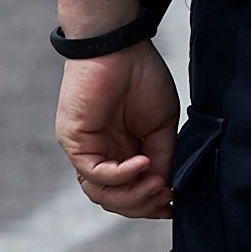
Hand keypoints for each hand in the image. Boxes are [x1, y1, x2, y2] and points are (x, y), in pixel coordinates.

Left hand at [55, 43, 178, 218]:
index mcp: (124, 154)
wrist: (120, 47)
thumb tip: (167, 189)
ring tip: (157, 184)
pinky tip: (143, 164)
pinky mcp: (75, 143)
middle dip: (144, 204)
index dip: (153, 204)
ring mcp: (87, 152)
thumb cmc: (143, 77)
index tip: (175, 204)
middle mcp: (104, 157)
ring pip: (102, 195)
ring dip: (132, 197)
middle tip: (167, 195)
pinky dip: (121, 175)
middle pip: (117, 201)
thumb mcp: (163, 125)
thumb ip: (164, 156)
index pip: (133, 193)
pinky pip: (94, 173)